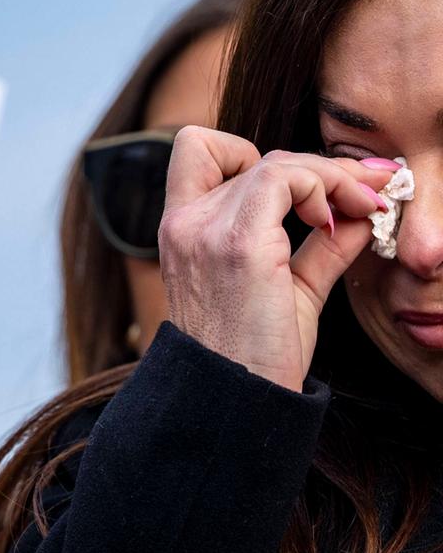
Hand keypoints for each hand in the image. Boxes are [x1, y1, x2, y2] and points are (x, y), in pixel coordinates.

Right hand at [159, 126, 398, 389]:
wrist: (236, 401)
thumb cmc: (255, 357)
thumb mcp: (291, 290)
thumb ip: (321, 246)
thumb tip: (363, 212)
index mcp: (182, 230)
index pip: (199, 151)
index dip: (251, 154)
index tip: (301, 191)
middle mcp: (185, 222)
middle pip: (255, 154)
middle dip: (320, 167)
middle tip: (370, 191)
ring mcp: (206, 229)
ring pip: (278, 161)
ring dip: (331, 177)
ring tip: (365, 207)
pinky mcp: (238, 244)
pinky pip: (286, 178)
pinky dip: (323, 186)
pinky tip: (337, 221)